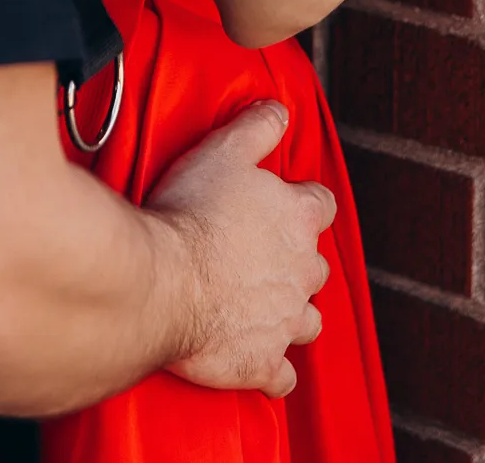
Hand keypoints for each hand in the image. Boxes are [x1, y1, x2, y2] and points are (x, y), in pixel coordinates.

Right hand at [148, 102, 333, 395]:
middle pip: (318, 265)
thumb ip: (258, 126)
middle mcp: (303, 271)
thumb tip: (279, 109)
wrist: (163, 282)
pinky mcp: (263, 362)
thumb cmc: (189, 214)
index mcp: (298, 218)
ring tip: (266, 307)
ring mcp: (286, 321)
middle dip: (298, 261)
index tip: (285, 203)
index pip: (322, 204)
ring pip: (310, 321)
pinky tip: (260, 361)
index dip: (304, 202)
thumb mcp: (223, 149)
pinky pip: (282, 375)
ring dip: (293, 314)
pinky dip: (274, 370)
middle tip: (264, 256)